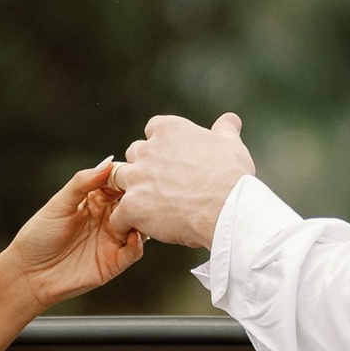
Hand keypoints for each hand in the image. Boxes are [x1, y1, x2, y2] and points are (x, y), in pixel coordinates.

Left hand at [1, 160, 146, 310]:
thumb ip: (82, 183)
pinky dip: (139, 243)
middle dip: (140, 196)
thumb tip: (108, 162)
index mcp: (94, 199)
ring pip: (138, 225)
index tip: (135, 171)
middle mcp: (107, 218)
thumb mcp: (59, 204)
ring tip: (141, 212)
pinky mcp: (114, 262)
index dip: (126, 176)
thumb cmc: (39, 235)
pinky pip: (134, 251)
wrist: (29, 273)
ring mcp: (112, 240)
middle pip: (132, 202)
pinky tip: (134, 236)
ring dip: (143, 218)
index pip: (118, 182)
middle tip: (144, 191)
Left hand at [110, 111, 254, 251]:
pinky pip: (118, 216)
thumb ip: (225, 130)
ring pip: (119, 180)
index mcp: (169, 129)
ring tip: (146, 209)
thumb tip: (230, 119)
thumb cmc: (231, 176)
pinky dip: (125, 224)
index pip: (152, 130)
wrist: (226, 208)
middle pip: (134, 153)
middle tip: (162, 186)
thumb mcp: (231, 145)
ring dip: (131, 192)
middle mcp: (148, 149)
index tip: (172, 160)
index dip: (160, 146)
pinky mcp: (132, 205)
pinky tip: (137, 231)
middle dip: (144, 167)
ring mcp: (137, 177)